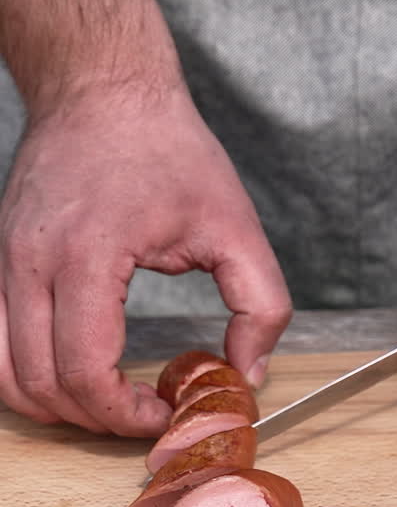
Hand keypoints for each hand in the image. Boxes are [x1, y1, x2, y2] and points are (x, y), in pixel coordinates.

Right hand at [0, 81, 290, 434]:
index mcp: (87, 255)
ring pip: (3, 372)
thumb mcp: (236, 225)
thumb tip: (249, 373)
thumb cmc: (167, 149)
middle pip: (41, 384)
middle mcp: (30, 263)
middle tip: (143, 414)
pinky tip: (72, 374)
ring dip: (54, 406)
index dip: (125, 413)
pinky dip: (27, 375)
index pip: (85, 371)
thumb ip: (260, 305)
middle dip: (96, 419)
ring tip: (108, 402)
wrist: (102, 87)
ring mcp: (4, 262)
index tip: (164, 412)